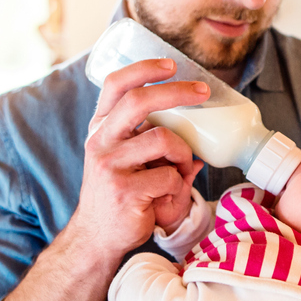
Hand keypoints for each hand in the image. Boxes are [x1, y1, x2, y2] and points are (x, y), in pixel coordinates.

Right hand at [72, 58, 208, 257]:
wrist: (98, 236)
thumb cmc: (119, 193)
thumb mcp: (124, 158)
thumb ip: (147, 140)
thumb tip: (197, 138)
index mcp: (100, 128)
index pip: (115, 84)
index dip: (143, 68)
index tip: (171, 64)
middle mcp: (101, 141)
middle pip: (140, 101)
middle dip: (177, 91)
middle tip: (203, 92)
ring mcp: (110, 165)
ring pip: (163, 139)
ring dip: (183, 151)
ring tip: (183, 165)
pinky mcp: (125, 190)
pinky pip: (169, 175)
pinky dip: (178, 184)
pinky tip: (168, 193)